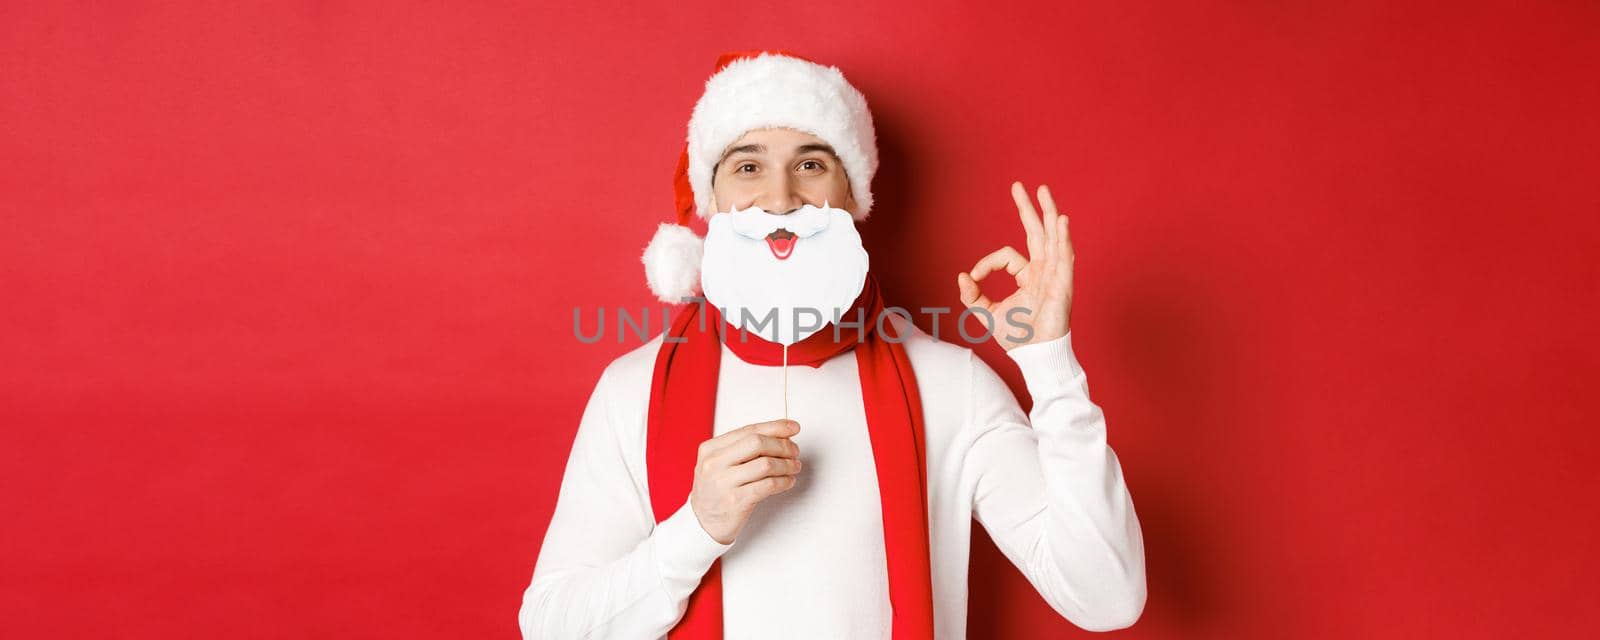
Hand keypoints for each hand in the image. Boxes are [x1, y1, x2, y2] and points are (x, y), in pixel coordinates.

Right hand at [689, 419, 803, 544]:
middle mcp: (714, 463)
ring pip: (766, 464)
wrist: (703, 523)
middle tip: (795, 451)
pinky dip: (784, 481)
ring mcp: (723, 483)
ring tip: (794, 467)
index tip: (793, 427)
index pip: (749, 430)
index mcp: (711, 448)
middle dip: (782, 445)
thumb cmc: (717, 490)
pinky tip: (788, 481)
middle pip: (757, 443)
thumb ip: (743, 448)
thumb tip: (781, 434)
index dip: (775, 427)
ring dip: (787, 464)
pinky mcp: (735, 501)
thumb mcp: (720, 463)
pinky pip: (768, 486)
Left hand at [957, 181, 1074, 349]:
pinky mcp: (1063, 283)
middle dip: (1028, 209)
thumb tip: (961, 276)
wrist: (1035, 354)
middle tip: (1020, 186)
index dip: (986, 263)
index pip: (1006, 255)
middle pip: (1037, 232)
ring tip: (1043, 190)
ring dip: (1048, 212)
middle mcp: (1043, 270)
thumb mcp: (986, 314)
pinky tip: (1060, 220)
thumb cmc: (1017, 336)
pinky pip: (1064, 255)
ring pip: (1052, 236)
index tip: (972, 278)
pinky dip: (1063, 237)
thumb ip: (972, 296)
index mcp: (1027, 276)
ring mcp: (1055, 274)